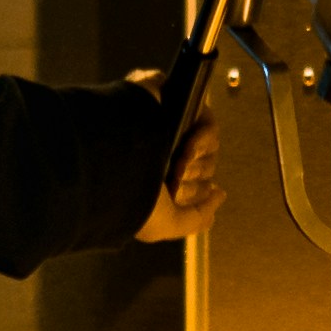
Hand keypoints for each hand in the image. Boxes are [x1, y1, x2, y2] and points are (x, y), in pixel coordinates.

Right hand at [134, 104, 223, 243]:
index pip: (193, 189)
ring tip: (178, 161)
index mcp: (156, 184)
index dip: (195, 195)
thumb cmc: (134, 197)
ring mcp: (168, 131)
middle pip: (202, 169)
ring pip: (207, 148)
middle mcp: (161, 158)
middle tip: (175, 178)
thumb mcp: (165, 224)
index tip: (179, 197)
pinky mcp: (174, 105)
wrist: (111, 158)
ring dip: (199, 160)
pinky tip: (188, 145)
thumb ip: (195, 218)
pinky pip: (206, 123)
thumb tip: (220, 194)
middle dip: (196, 178)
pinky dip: (204, 137)